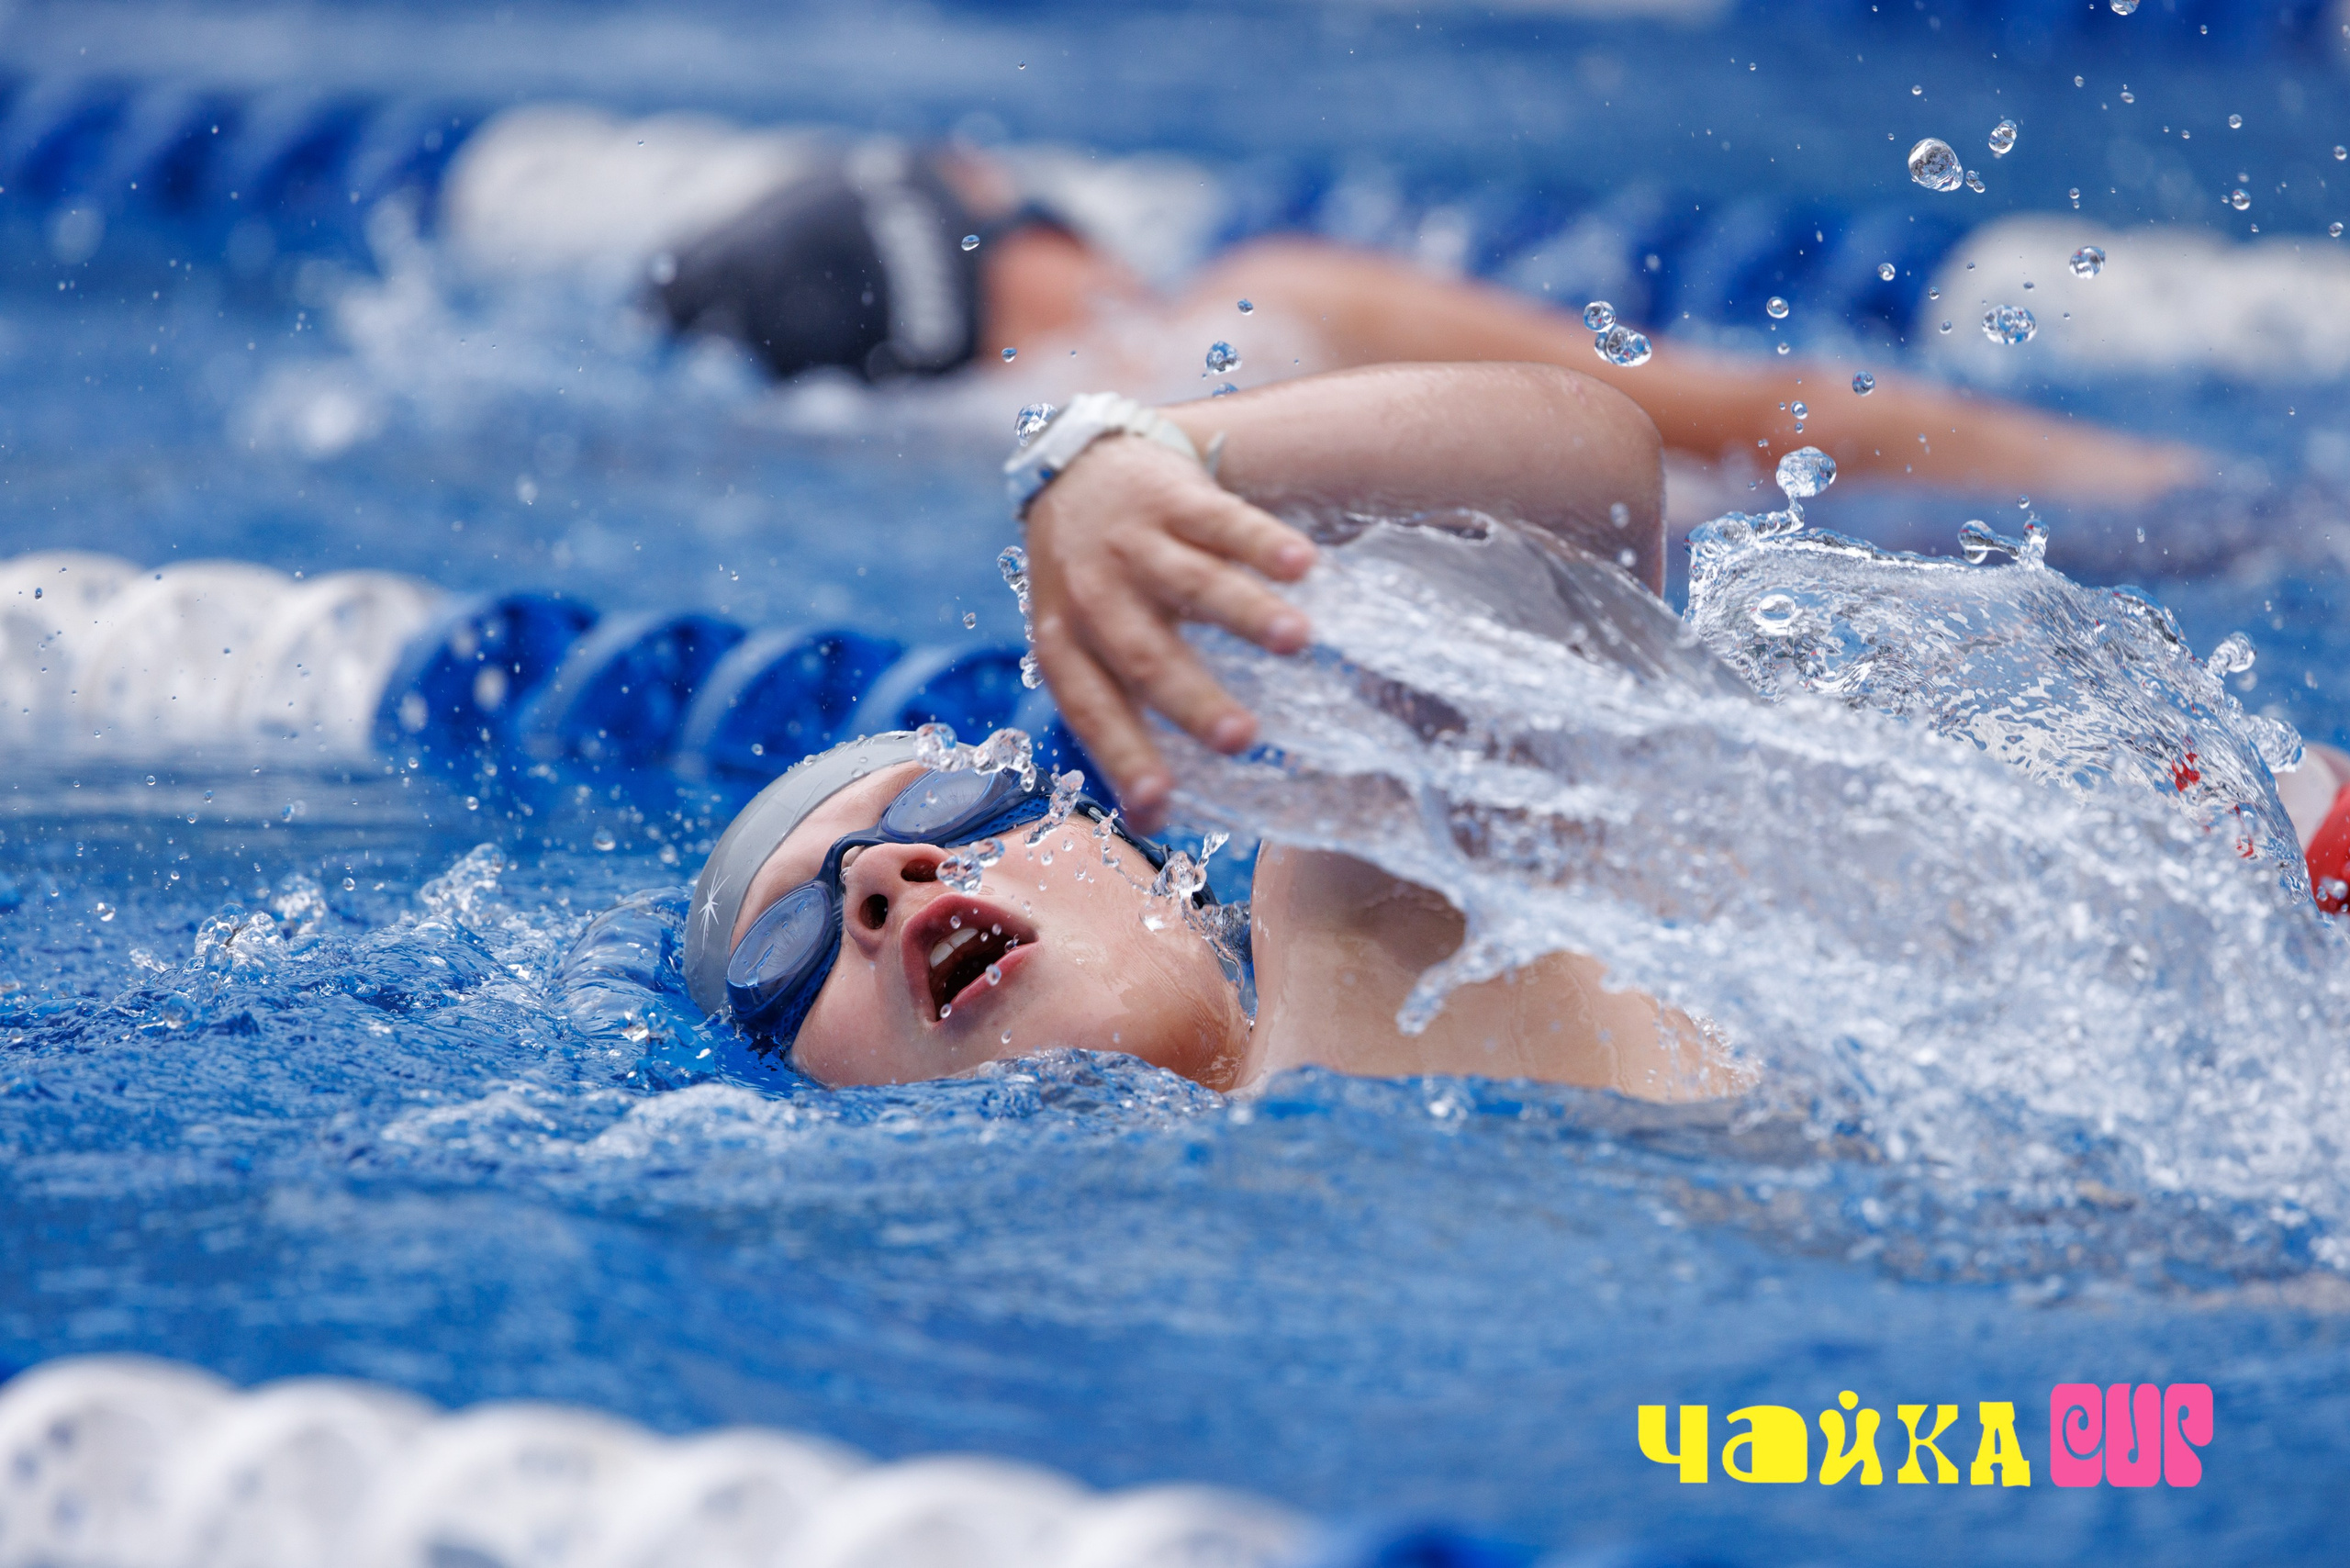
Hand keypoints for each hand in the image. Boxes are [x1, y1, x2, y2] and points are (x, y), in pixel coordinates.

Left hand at [1023, 433, 1317, 832]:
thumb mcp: (1079, 644)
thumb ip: (1116, 713)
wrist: (1075, 466)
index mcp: (1064, 643)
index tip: (1160, 809)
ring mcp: (1132, 543)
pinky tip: (1304, 565)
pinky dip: (1262, 542)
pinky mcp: (1172, 496)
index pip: (1092, 711)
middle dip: (1194, 699)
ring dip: (1245, 613)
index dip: (1125, 759)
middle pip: (1144, 656)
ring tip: (1299, 641)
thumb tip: (1156, 820)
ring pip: (1191, 583)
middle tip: (1243, 739)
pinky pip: (1221, 520)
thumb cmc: (1092, 586)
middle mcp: (1094, 595)